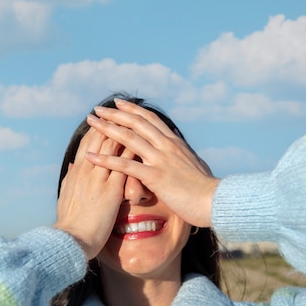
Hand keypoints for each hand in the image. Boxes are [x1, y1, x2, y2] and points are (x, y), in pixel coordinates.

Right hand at [54, 127, 131, 259]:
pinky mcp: (111, 191)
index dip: (101, 128)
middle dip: (115, 122)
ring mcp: (99, 179)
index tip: (110, 117)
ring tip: (137, 118)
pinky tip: (144, 143)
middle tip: (126, 108)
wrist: (71, 241)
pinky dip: (133, 152)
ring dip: (125, 130)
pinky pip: (125, 165)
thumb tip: (72, 166)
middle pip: (102, 138)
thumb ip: (70, 178)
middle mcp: (87, 170)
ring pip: (113, 146)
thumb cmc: (69, 223)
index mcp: (77, 171)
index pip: (89, 142)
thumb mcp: (66, 196)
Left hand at [85, 99, 219, 227]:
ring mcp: (160, 159)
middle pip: (136, 123)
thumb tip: (177, 139)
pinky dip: (105, 159)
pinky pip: (125, 165)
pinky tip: (90, 156)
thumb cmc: (207, 189)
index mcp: (175, 143)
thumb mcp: (196, 163)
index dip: (133, 110)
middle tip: (97, 109)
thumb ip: (184, 151)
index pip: (150, 119)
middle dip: (114, 114)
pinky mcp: (155, 176)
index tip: (118, 103)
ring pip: (128, 138)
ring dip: (106, 128)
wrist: (215, 201)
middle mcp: (166, 146)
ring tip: (90, 122)